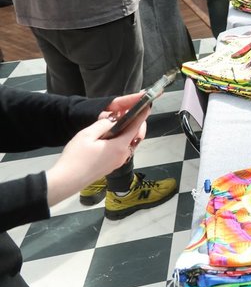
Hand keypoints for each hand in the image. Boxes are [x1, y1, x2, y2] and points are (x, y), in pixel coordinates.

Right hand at [45, 93, 149, 207]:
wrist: (67, 181)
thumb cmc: (76, 157)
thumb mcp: (87, 135)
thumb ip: (103, 125)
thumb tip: (114, 119)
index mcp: (120, 146)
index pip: (136, 127)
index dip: (142, 115)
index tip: (147, 106)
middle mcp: (123, 155)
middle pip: (135, 136)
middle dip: (135, 123)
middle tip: (128, 113)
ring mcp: (118, 162)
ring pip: (129, 143)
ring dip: (128, 132)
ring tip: (119, 122)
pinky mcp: (111, 166)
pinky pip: (122, 150)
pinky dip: (121, 140)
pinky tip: (111, 136)